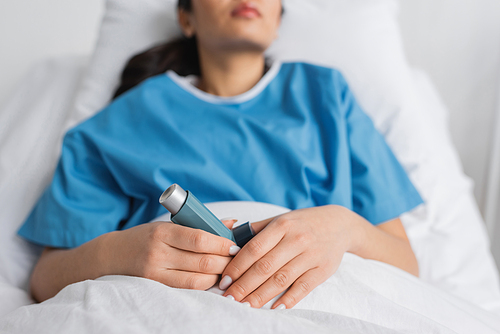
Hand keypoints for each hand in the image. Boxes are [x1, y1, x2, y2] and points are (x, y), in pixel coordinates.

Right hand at [105, 219, 240, 289]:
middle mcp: (159, 252)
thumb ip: (199, 225)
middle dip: (225, 261)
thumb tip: (232, 223)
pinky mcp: (156, 286)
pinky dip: (205, 284)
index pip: (199, 239)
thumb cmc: (145, 237)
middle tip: (236, 259)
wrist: (112, 255)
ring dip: (218, 275)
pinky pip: (188, 288)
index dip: (221, 244)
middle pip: (202, 260)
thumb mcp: (168, 225)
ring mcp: (156, 272)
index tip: (234, 245)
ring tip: (227, 269)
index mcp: (163, 232)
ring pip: (198, 278)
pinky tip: (213, 279)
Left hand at [219, 205, 355, 308]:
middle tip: (229, 298)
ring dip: (261, 296)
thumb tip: (229, 241)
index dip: (237, 266)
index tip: (224, 280)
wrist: (339, 224)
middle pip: (265, 267)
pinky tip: (274, 308)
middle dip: (244, 285)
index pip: (254, 248)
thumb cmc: (303, 223)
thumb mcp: (280, 219)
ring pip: (281, 279)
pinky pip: (303, 287)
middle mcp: (296, 239)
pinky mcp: (323, 270)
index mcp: (282, 225)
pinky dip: (289, 299)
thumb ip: (256, 230)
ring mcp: (311, 255)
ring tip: (245, 306)